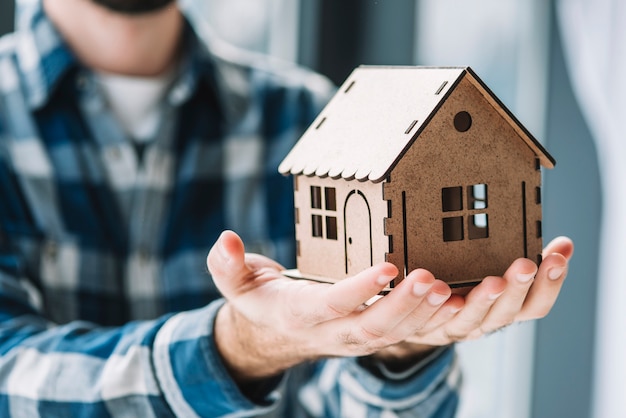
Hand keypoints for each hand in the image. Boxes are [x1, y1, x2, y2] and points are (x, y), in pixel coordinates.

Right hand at [207, 231, 572, 381]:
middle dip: (410, 306)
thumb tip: (224, 241)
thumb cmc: (266, 302)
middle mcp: (343, 331)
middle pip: (380, 326)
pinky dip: (453, 314)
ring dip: (438, 313)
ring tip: (469, 286)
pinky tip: (482, 290)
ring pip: (408, 332)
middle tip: (435, 279)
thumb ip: (228, 265)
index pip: (335, 304)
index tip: (386, 266)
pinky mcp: (388, 329)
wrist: (282, 332)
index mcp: (309, 314)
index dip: (360, 289)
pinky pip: (423, 328)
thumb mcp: (239, 284)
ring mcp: (368, 335)